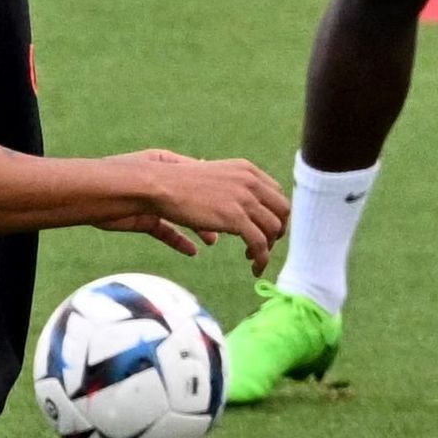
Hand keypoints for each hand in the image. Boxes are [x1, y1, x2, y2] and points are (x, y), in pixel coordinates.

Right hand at [118, 150, 286, 264]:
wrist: (156, 184)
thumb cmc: (171, 182)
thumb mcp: (203, 186)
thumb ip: (216, 199)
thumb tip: (214, 234)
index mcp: (246, 169)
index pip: (275, 193)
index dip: (274, 214)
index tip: (264, 228)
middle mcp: (250, 181)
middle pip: (281, 210)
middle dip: (276, 230)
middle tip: (264, 246)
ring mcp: (245, 198)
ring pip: (273, 229)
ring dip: (267, 247)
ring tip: (254, 259)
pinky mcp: (235, 217)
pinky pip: (259, 243)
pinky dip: (261, 258)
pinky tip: (255, 268)